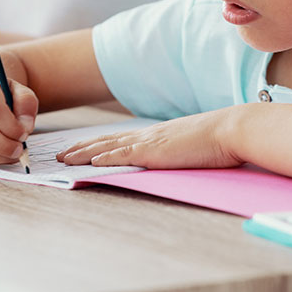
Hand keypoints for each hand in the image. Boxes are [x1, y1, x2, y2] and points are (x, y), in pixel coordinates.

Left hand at [56, 108, 241, 168]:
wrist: (232, 129)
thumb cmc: (219, 140)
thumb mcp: (190, 145)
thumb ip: (176, 151)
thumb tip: (172, 158)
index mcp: (155, 135)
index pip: (118, 139)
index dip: (96, 144)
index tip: (79, 149)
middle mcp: (147, 135)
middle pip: (105, 141)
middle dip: (80, 148)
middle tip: (59, 155)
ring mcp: (149, 142)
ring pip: (107, 147)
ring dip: (82, 153)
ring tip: (63, 159)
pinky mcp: (154, 151)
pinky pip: (123, 155)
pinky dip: (103, 158)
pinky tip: (89, 162)